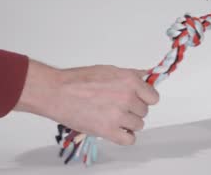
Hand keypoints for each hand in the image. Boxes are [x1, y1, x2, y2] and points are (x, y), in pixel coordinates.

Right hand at [14, 60, 158, 144]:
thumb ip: (130, 75)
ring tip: (114, 117)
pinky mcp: (108, 131)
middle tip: (119, 107)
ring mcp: (118, 115)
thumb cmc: (78, 80)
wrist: (57, 92)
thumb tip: (146, 76)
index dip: (145, 99)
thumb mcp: (109, 70)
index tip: (139, 100)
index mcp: (129, 81)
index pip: (153, 97)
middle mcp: (127, 98)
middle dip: (134, 110)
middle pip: (144, 111)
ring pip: (138, 125)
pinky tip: (117, 131)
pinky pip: (129, 140)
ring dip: (128, 123)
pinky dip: (125, 137)